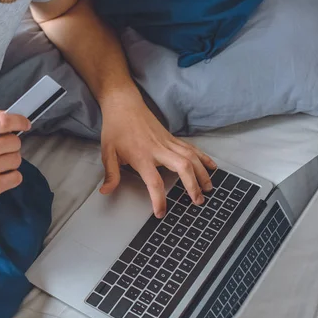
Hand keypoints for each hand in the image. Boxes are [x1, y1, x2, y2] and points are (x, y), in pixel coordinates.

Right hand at [0, 110, 30, 208]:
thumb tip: (10, 115)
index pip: (2, 122)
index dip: (19, 121)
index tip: (25, 124)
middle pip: (14, 141)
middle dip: (11, 144)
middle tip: (0, 150)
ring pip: (17, 159)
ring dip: (10, 161)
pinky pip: (17, 177)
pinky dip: (11, 176)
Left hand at [99, 95, 215, 218]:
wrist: (124, 104)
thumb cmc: (115, 128)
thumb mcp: (107, 152)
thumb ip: (110, 174)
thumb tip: (105, 192)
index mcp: (142, 156)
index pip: (154, 181)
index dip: (159, 199)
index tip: (161, 213)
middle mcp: (158, 149)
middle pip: (182, 167)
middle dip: (193, 185)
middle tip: (197, 201)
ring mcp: (168, 142)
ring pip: (191, 157)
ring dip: (202, 174)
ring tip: (208, 189)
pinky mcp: (173, 137)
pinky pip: (192, 148)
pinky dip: (203, 158)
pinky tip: (212, 167)